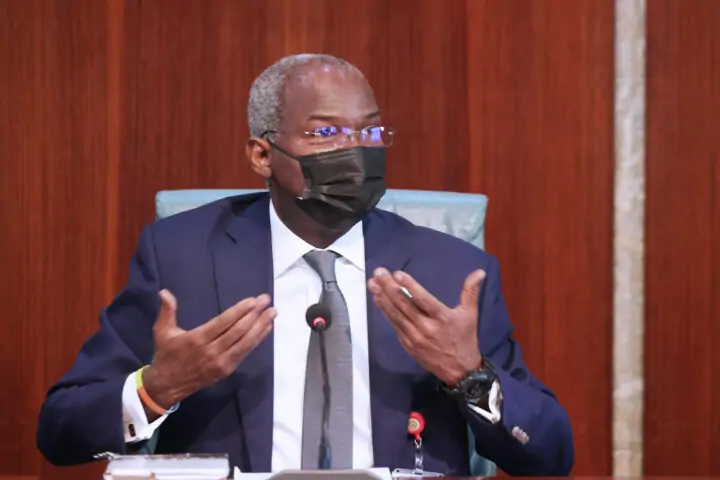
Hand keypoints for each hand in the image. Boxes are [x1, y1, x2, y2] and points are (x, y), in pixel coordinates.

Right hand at [142, 289, 275, 416]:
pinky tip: (266, 328)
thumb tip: (164, 292)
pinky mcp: (227, 369)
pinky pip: (245, 352)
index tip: (253, 300)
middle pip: (238, 331)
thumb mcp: (162, 332)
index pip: (223, 322)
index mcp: (197, 339)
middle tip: (266, 300)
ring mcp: (221, 362)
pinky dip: (257, 339)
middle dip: (255, 315)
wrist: (166, 386)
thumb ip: (167, 311)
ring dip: (261, 326)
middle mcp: (212, 351)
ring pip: (245, 342)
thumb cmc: (166, 355)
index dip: (240, 311)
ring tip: (272, 313)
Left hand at [367, 268, 485, 385]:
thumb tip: (479, 271)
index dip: (410, 287)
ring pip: (396, 315)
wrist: (460, 371)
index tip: (397, 274)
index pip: (424, 300)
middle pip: (405, 306)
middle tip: (378, 273)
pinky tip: (378, 300)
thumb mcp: (470, 314)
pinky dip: (385, 312)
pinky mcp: (408, 344)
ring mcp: (415, 337)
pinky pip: (395, 325)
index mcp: (443, 318)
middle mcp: (426, 328)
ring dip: (383, 299)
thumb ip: (471, 292)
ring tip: (372, 284)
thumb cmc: (465, 338)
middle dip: (389, 288)